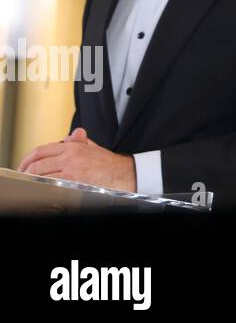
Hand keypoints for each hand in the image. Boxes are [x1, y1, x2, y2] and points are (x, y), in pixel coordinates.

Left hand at [17, 128, 137, 191]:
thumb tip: (73, 134)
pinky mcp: (74, 180)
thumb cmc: (110, 163)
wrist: (124, 173)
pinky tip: (44, 188)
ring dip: (34, 180)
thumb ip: (80, 141)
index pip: (41, 150)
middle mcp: (70, 156)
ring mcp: (71, 169)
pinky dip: (44, 186)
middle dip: (27, 171)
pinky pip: (51, 184)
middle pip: (37, 163)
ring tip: (33, 183)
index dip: (28, 159)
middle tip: (26, 176)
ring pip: (41, 174)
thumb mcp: (93, 147)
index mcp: (73, 146)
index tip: (24, 165)